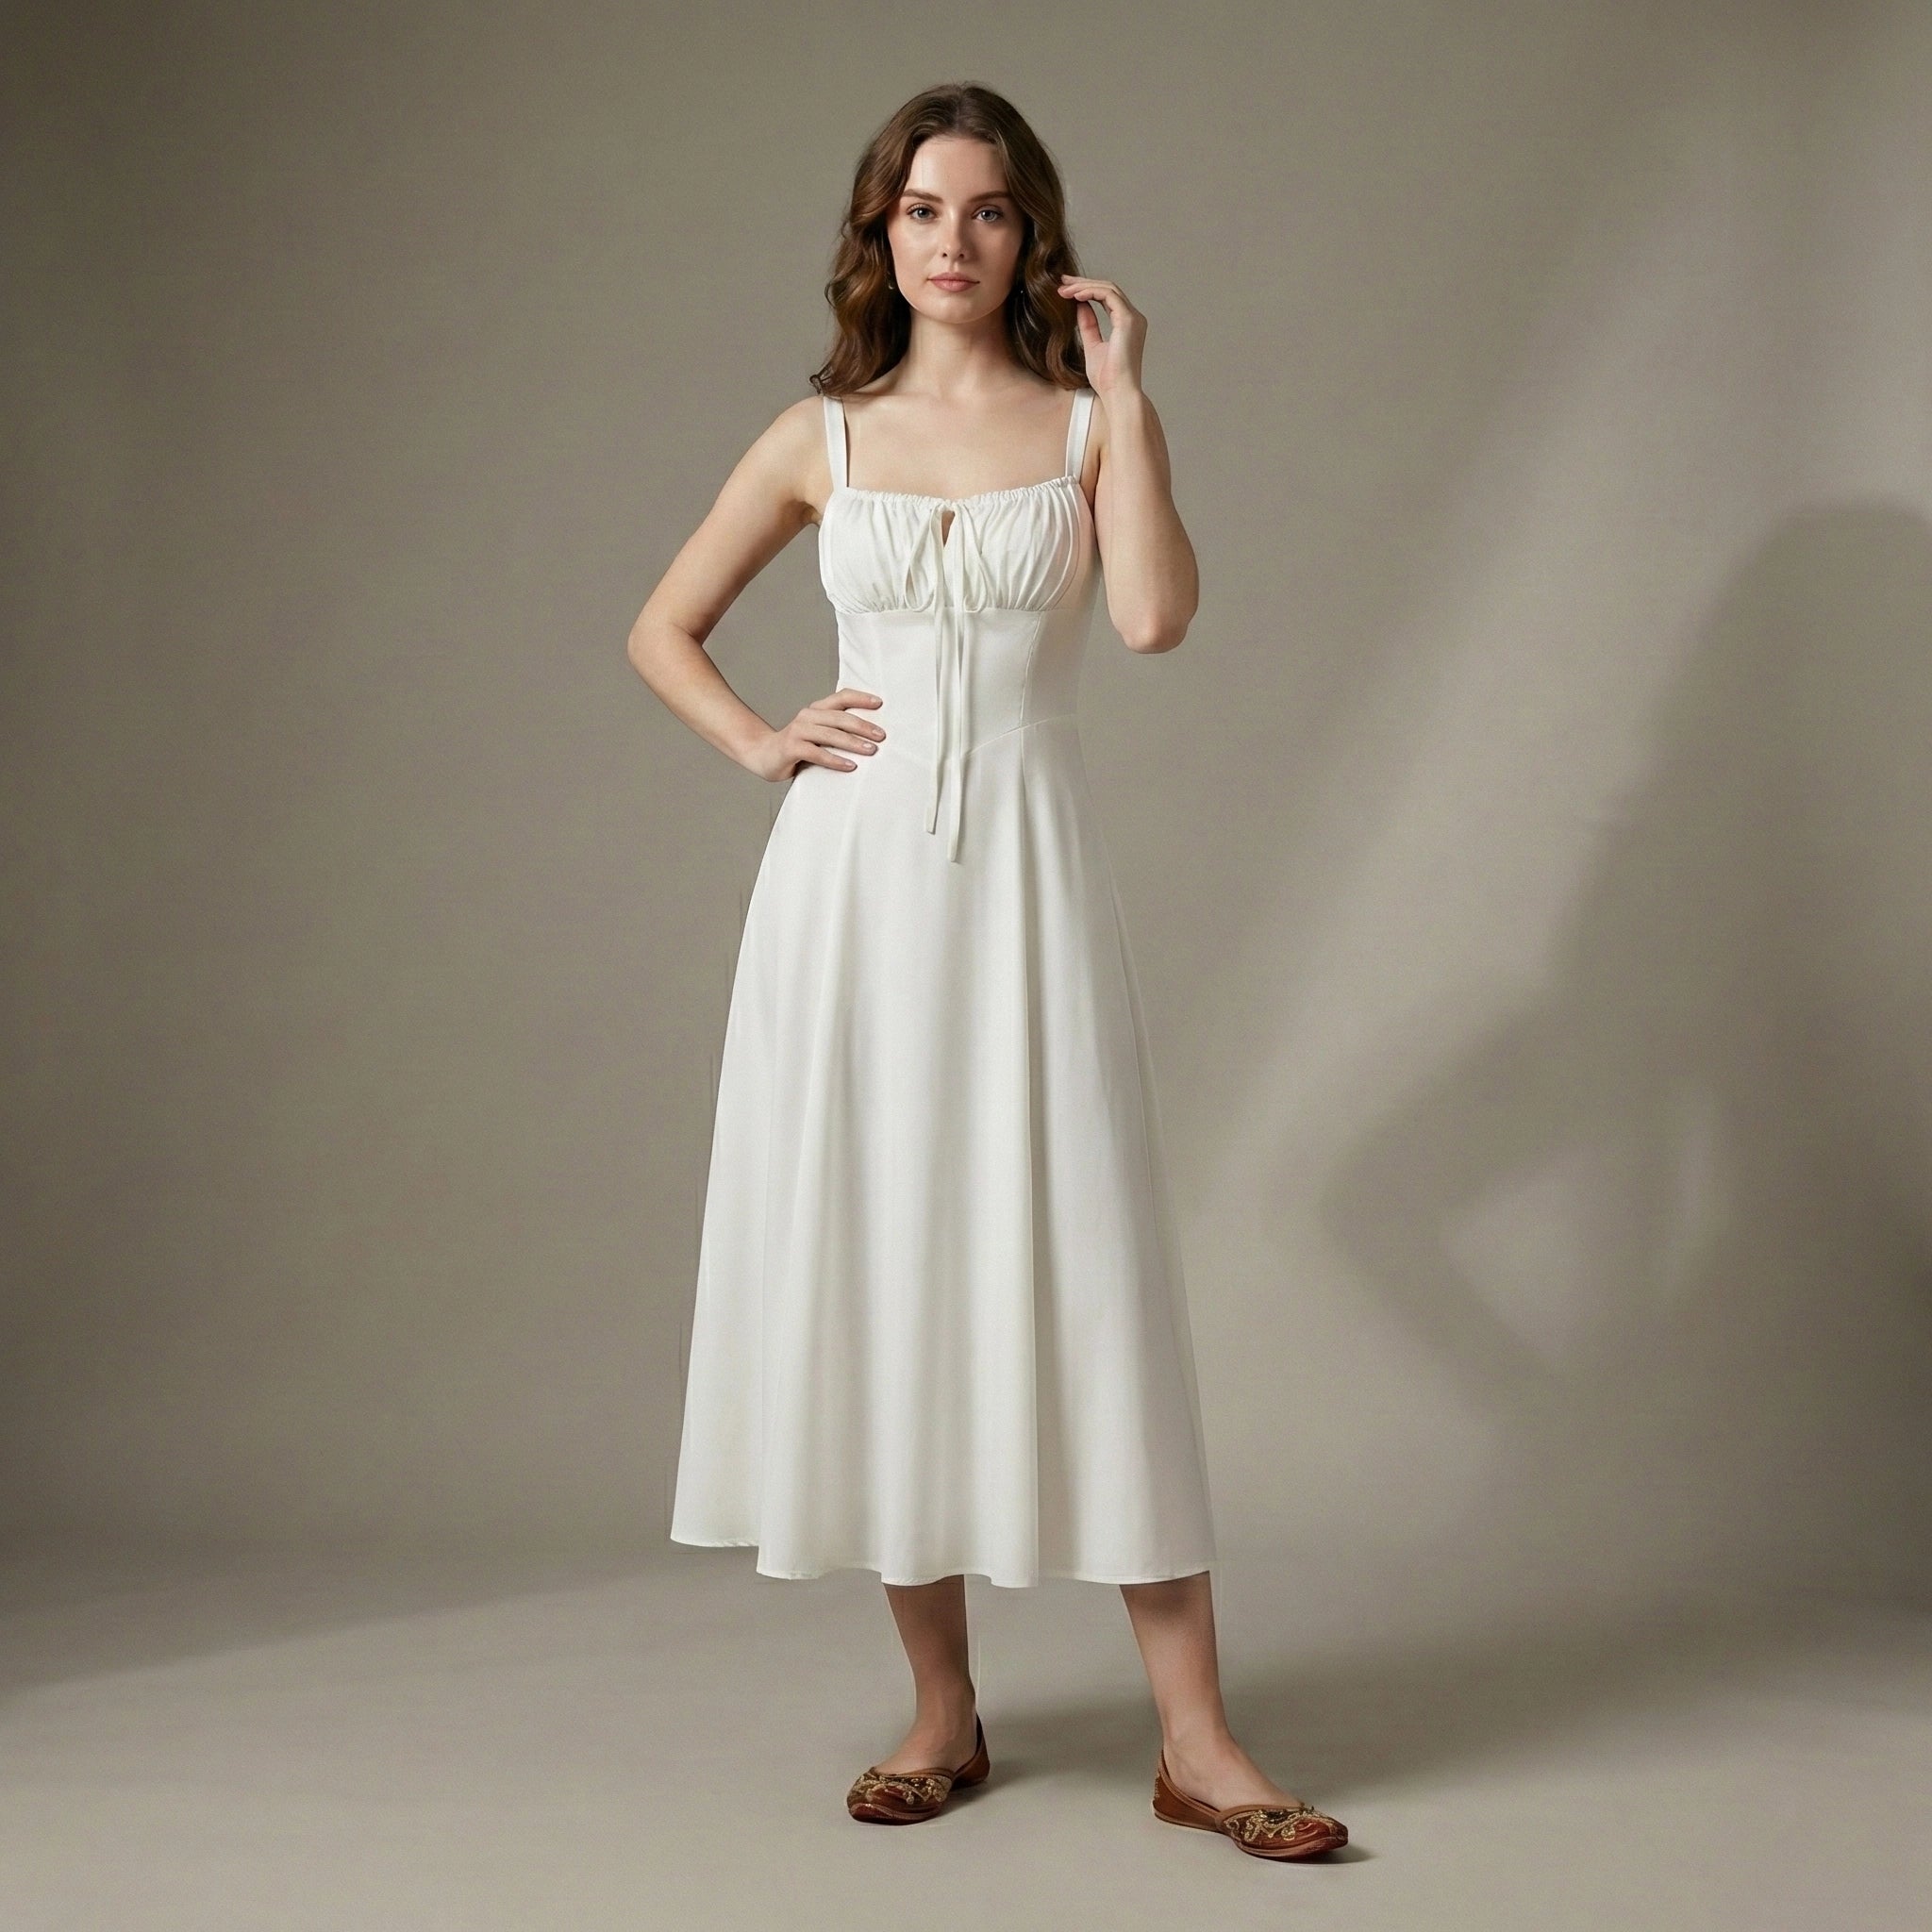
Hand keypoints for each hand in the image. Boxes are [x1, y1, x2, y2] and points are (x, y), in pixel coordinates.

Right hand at [748, 687, 884, 780]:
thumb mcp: (818, 735)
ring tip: (871, 750)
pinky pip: (817, 753)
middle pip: (840, 717)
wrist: (762, 754)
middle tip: (882, 736)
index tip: (880, 704)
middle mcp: (807, 716)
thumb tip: (871, 736)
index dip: (861, 698)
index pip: (841, 697)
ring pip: (830, 734)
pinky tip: (850, 766)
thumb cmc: (797, 746)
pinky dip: (835, 760)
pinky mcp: (791, 748)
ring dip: (853, 742)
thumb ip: (836, 731)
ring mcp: (798, 731)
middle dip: (863, 726)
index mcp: (816, 710)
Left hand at [1056, 274, 1145, 398]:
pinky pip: (1108, 295)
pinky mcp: (1128, 320)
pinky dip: (1091, 292)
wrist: (1117, 393)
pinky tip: (1075, 295)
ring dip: (1084, 286)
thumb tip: (1079, 306)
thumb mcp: (1092, 346)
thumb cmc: (1108, 379)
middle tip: (1062, 282)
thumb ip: (1088, 325)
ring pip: (1108, 288)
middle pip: (1108, 289)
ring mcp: (1133, 318)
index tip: (1066, 290)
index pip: (1107, 297)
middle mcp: (1134, 318)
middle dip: (1083, 283)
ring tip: (1064, 290)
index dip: (1087, 289)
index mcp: (1127, 324)